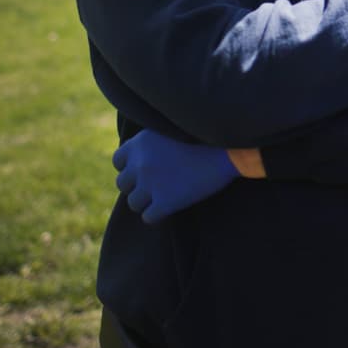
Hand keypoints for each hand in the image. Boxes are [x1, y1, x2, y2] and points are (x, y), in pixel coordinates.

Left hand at [113, 129, 238, 223]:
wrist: (228, 150)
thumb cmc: (205, 137)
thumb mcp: (171, 130)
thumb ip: (151, 143)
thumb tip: (139, 160)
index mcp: (140, 143)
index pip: (119, 161)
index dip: (131, 167)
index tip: (147, 170)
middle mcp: (139, 164)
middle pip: (123, 184)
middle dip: (138, 186)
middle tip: (158, 185)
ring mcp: (150, 184)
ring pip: (134, 203)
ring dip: (147, 202)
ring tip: (165, 197)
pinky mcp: (165, 202)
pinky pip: (148, 217)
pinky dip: (157, 215)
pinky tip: (170, 208)